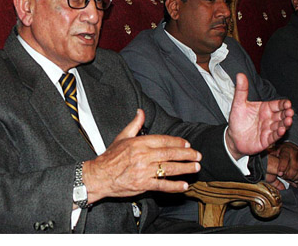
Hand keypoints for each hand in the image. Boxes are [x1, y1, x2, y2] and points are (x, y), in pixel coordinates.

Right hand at [82, 109, 201, 203]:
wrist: (99, 175)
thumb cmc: (110, 157)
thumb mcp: (122, 137)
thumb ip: (134, 124)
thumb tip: (141, 112)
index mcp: (139, 143)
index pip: (163, 140)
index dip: (177, 142)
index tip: (187, 144)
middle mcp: (143, 156)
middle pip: (169, 154)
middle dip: (186, 155)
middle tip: (198, 155)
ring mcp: (143, 171)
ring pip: (169, 169)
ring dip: (185, 168)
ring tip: (195, 167)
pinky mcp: (143, 184)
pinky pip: (162, 185)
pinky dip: (174, 186)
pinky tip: (184, 185)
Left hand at [225, 73, 293, 159]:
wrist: (233, 137)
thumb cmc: (238, 120)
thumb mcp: (238, 103)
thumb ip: (241, 90)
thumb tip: (240, 75)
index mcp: (265, 108)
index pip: (277, 104)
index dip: (283, 104)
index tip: (287, 103)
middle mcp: (269, 118)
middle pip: (282, 115)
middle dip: (287, 113)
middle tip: (290, 112)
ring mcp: (269, 129)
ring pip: (280, 125)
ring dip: (285, 123)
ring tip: (288, 120)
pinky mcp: (267, 139)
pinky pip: (274, 136)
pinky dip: (278, 133)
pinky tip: (281, 130)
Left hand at [267, 143, 297, 189]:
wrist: (290, 147)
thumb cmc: (280, 151)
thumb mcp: (273, 152)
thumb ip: (271, 160)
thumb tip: (267, 165)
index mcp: (285, 149)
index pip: (285, 158)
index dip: (282, 167)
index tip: (279, 173)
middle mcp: (295, 153)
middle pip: (294, 166)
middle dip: (290, 174)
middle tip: (285, 178)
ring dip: (296, 177)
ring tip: (291, 180)